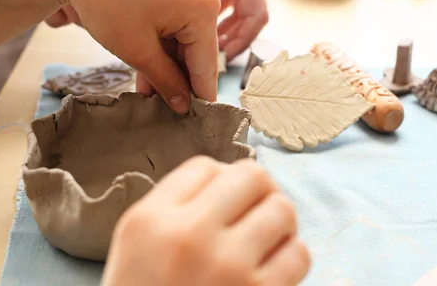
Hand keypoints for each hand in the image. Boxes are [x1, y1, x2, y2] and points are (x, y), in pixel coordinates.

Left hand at [50, 0, 219, 113]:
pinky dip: (159, 50)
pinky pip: (172, 27)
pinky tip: (146, 75)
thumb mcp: (136, 49)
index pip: (207, 64)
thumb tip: (184, 105)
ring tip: (150, 99)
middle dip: (178, 83)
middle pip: (196, 52)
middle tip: (166, 115)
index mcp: (202, 8)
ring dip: (165, 69)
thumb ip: (166, 81)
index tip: (198, 125)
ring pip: (182, 42)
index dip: (200, 97)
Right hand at [101, 156, 310, 285]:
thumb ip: (174, 203)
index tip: (223, 198)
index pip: (206, 167)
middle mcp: (189, 238)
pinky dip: (291, 256)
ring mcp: (228, 269)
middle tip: (253, 207)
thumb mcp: (136, 242)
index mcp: (152, 221)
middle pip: (251, 176)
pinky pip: (300, 254)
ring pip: (282, 210)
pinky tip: (270, 267)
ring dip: (278, 221)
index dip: (219, 179)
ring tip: (263, 237)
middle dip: (257, 188)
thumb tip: (230, 176)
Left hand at [169, 0, 267, 59]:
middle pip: (254, 15)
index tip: (224, 57)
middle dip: (237, 39)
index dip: (243, 40)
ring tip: (210, 46)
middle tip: (215, 59)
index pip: (257, 15)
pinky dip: (226, 13)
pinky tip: (207, 24)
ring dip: (231, 28)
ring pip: (246, 8)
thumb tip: (191, 25)